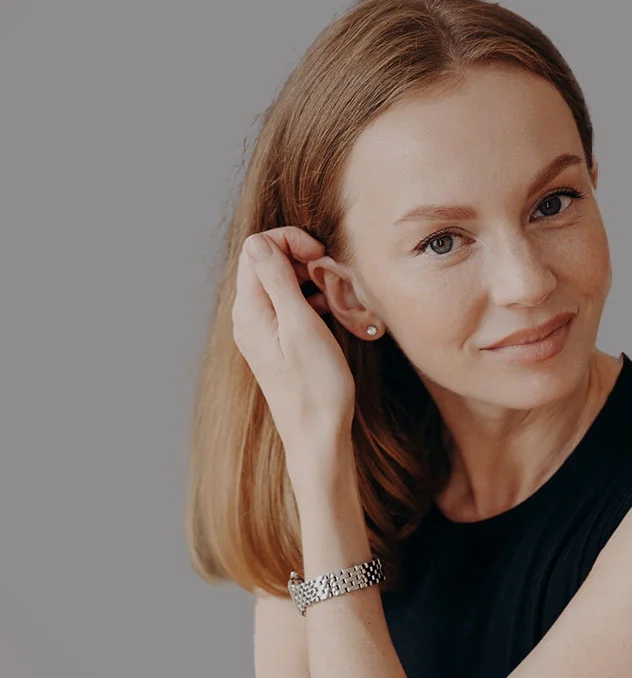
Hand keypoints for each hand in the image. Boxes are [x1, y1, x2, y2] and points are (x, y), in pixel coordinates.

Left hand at [232, 227, 355, 469]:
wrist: (317, 436)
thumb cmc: (316, 387)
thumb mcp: (300, 326)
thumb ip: (278, 281)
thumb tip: (259, 242)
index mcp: (250, 310)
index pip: (258, 247)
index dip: (291, 241)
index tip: (321, 256)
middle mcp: (248, 317)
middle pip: (268, 263)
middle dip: (302, 258)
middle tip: (333, 275)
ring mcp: (261, 331)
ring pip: (281, 284)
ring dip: (310, 280)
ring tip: (337, 296)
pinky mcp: (277, 343)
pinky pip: (289, 306)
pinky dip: (311, 301)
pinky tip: (332, 313)